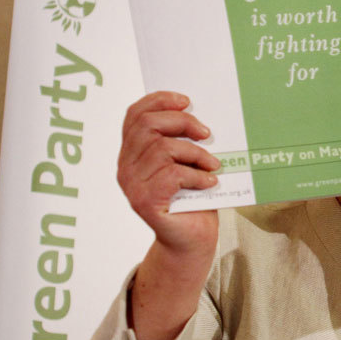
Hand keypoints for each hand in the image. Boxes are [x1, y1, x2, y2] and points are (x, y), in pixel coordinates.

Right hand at [117, 91, 220, 254]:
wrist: (192, 239)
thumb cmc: (193, 198)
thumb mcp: (187, 162)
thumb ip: (183, 140)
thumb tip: (200, 115)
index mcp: (132, 152)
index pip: (135, 114)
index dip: (159, 100)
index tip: (187, 101)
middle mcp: (126, 166)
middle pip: (148, 125)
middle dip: (182, 122)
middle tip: (206, 133)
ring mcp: (132, 185)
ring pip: (163, 149)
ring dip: (196, 153)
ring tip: (213, 164)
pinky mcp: (144, 202)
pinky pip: (172, 174)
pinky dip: (197, 175)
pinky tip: (209, 182)